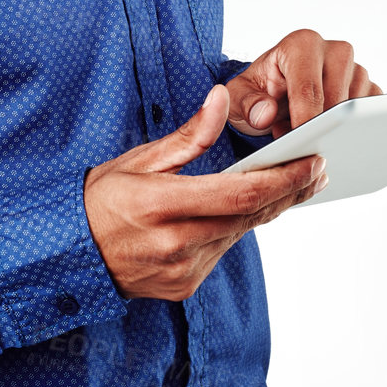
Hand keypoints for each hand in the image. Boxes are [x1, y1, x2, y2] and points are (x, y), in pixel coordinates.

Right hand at [83, 84, 327, 300]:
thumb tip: (221, 99)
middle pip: (249, 216)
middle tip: (318, 169)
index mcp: (159, 206)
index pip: (238, 194)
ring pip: (240, 235)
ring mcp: (181, 271)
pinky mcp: (185, 287)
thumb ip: (189, 135)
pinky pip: (223, 251)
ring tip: (296, 182)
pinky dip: (239, 227)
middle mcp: (174, 244)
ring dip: (268, 209)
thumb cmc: (101, 199)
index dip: (282, 179)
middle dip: (288, 191)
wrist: (69, 256)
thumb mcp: (138, 159)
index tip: (311, 160)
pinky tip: (253, 208)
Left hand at [223, 28, 380, 140]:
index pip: (308, 87)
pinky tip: (335, 142)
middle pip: (338, 97)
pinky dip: (356, 131)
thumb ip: (246, 103)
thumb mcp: (238, 98)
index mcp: (301, 44)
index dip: (304, 119)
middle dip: (321, 128)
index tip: (299, 144)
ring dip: (337, 130)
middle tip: (303, 148)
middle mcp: (333, 50)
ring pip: (358, 106)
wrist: (273, 97)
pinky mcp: (368, 89)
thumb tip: (264, 113)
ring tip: (312, 140)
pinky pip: (373, 113)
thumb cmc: (257, 94)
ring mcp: (355, 69)